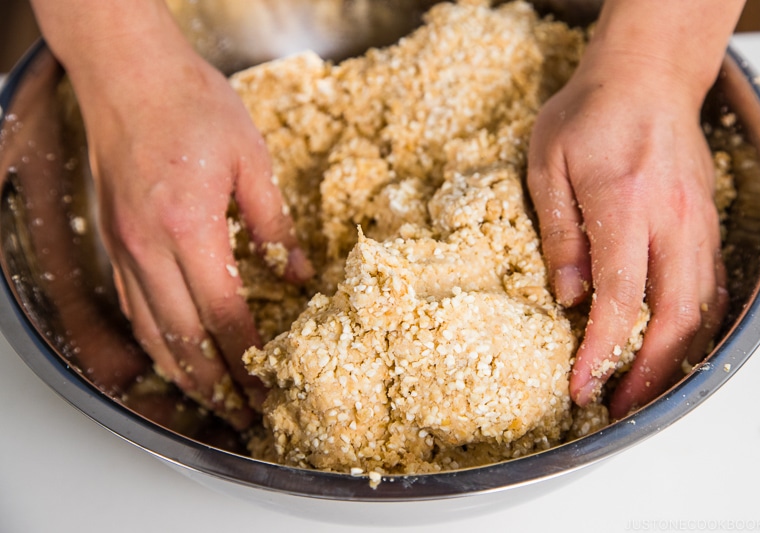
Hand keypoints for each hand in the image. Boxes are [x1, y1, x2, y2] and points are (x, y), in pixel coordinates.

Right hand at [68, 34, 310, 429]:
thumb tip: (297, 274)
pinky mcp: (114, 240)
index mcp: (190, 227)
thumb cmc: (191, 104)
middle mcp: (150, 247)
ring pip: (151, 331)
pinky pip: (132, 306)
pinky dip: (155, 340)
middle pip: (183, 338)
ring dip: (182, 372)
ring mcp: (125, 247)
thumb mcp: (250, 159)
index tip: (268, 386)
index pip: (224, 316)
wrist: (128, 73)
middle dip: (216, 383)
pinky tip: (173, 353)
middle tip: (242, 412)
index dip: (248, 359)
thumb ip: (274, 225)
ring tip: (211, 397)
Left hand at [527, 52, 728, 418]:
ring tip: (643, 389)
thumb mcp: (548, 165)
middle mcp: (672, 219)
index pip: (621, 298)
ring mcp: (698, 222)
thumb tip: (568, 296)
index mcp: (626, 203)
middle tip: (620, 407)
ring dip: (676, 357)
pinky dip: (695, 325)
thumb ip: (560, 233)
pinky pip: (711, 285)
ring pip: (702, 306)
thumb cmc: (590, 113)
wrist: (647, 77)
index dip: (601, 351)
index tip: (581, 386)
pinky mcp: (707, 223)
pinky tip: (672, 346)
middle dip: (649, 372)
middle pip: (675, 315)